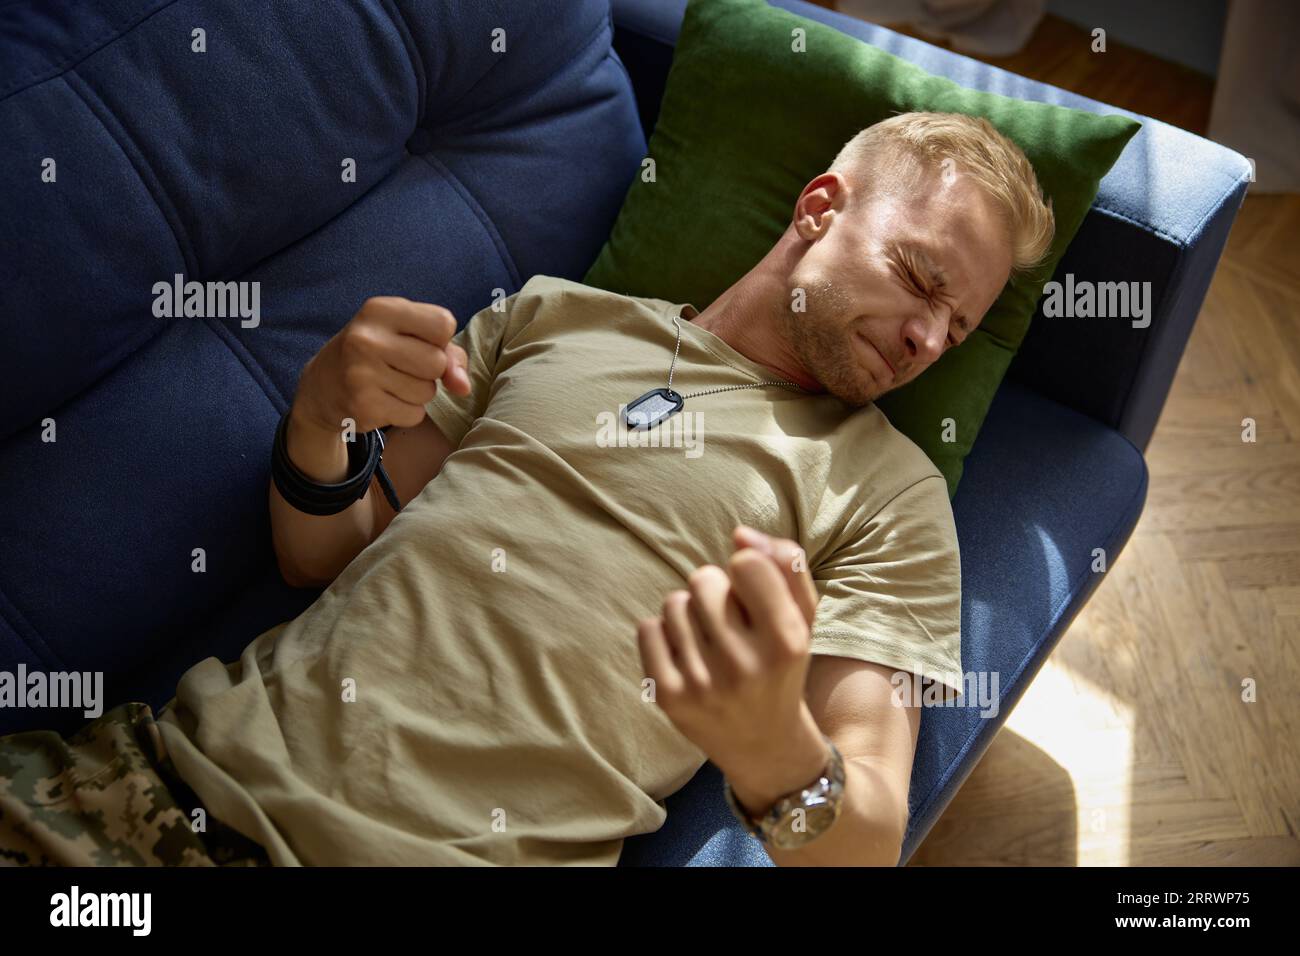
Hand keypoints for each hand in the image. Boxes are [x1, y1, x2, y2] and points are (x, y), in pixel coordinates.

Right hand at [292, 296, 470, 436]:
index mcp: (380, 309)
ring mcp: (362, 373)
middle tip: (401, 367)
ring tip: (389, 383)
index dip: (439, 339)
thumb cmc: (377, 354)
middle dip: (430, 371)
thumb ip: (449, 354)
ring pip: (428, 392)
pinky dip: (406, 412)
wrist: (322, 386)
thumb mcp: (408, 336)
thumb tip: (463, 387)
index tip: (416, 341)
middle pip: (437, 362)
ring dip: (418, 394)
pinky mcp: (363, 406)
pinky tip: (383, 400)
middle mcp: (367, 338)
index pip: (443, 324)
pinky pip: (414, 415)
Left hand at [637, 526, 828, 811]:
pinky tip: (687, 655)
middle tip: (730, 621)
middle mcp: (744, 666)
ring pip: (674, 602)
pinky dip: (663, 633)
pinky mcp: (668, 697)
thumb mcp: (804, 618)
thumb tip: (740, 534)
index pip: (746, 565)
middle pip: (703, 579)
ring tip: (710, 640)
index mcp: (786, 643)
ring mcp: (702, 684)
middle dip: (715, 590)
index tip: (752, 592)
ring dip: (690, 612)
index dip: (746, 569)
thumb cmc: (782, 666)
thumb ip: (786, 565)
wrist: (764, 745)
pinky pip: (648, 628)